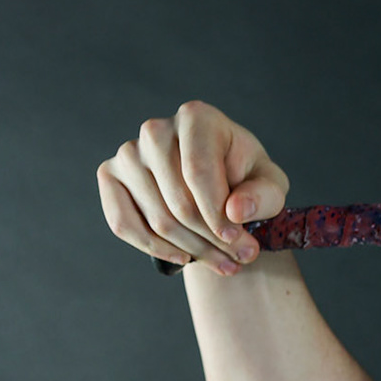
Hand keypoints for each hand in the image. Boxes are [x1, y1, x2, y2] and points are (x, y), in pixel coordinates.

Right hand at [96, 101, 290, 275]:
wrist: (220, 184)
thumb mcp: (270, 185)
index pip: (198, 172)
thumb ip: (263, 195)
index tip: (238, 240)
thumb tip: (235, 211)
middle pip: (179, 201)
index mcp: (197, 118)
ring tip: (224, 263)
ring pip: (157, 219)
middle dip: (212, 239)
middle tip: (240, 258)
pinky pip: (123, 223)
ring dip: (193, 250)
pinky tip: (183, 258)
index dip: (217, 214)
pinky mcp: (110, 176)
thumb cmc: (246, 179)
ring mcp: (128, 153)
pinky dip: (155, 249)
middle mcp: (156, 129)